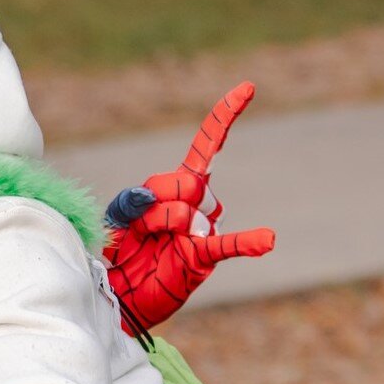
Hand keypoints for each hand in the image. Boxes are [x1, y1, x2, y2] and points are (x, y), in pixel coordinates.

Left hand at [103, 82, 275, 334]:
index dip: (223, 119)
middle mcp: (196, 203)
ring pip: (189, 210)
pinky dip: (247, 242)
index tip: (248, 89)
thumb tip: (150, 198)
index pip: (206, 147)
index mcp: (174, 187)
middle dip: (155, 202)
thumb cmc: (119, 252)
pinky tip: (268, 240)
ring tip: (154, 243)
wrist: (119, 294)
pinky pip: (227, 244)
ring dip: (162, 225)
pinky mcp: (203, 257)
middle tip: (140, 226)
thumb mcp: (114, 219)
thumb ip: (129, 203)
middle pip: (186, 181)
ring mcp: (203, 229)